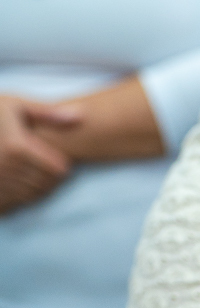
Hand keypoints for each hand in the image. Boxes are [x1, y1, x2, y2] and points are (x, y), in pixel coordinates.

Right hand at [0, 95, 79, 212]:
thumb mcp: (16, 105)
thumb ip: (48, 113)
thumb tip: (83, 117)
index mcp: (17, 146)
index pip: (58, 170)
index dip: (64, 166)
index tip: (61, 159)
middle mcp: (4, 166)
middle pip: (47, 184)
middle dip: (54, 179)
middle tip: (51, 168)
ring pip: (32, 196)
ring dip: (40, 188)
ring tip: (37, 173)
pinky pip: (15, 202)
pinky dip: (22, 196)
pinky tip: (20, 181)